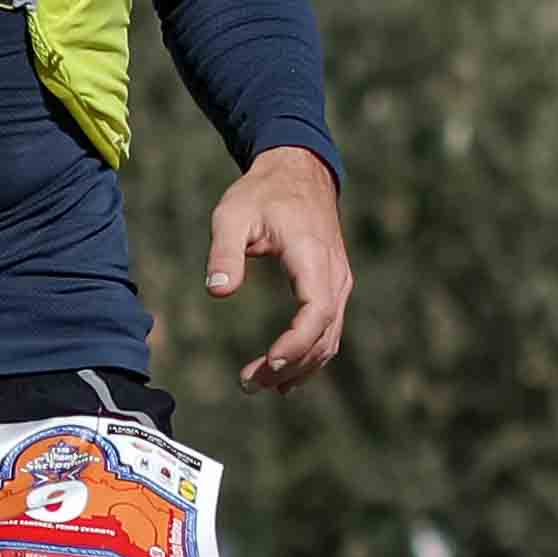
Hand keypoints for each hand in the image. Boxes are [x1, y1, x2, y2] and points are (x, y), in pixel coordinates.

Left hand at [201, 144, 350, 390]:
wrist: (298, 171)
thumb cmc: (262, 193)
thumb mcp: (232, 214)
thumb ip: (224, 252)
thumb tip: (218, 290)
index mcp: (312, 256)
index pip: (315, 311)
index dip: (296, 344)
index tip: (269, 363)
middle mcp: (334, 274)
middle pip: (323, 334)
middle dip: (289, 366)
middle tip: (249, 384)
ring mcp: (339, 282)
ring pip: (330, 337)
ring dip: (299, 367)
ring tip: (261, 385)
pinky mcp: (334, 287)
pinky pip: (329, 329)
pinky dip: (310, 355)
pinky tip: (285, 376)